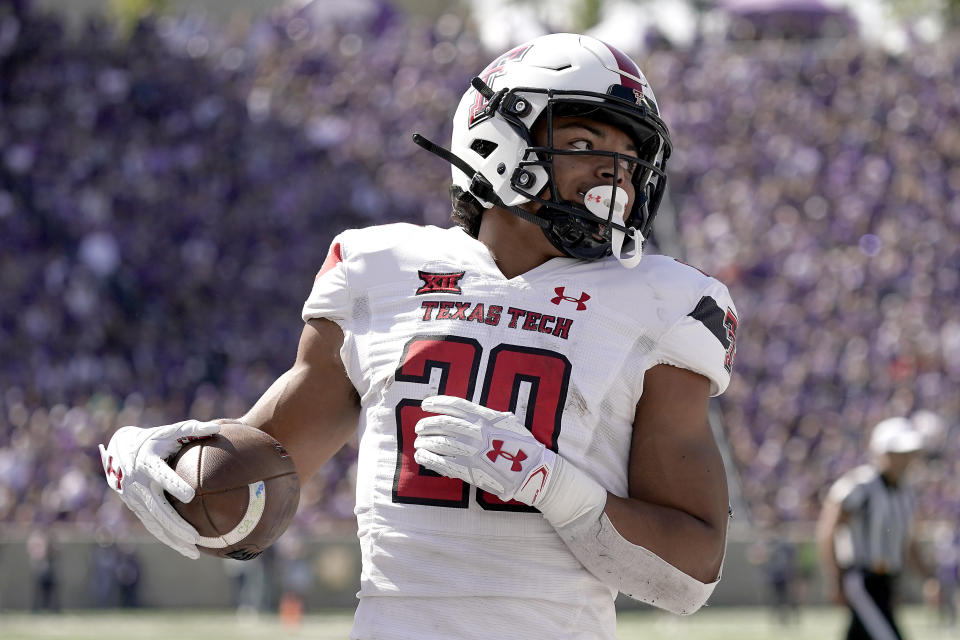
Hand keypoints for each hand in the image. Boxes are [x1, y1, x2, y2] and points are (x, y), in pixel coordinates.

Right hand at [99, 420, 219, 558]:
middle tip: (195, 536)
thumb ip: (192, 429)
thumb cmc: (155, 438)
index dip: (173, 485)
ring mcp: (135, 499)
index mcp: (147, 463)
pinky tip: (186, 549)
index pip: (161, 476)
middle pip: (158, 509)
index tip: (190, 495)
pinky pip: (153, 526)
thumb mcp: (170, 431)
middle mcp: (138, 484)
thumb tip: (218, 429)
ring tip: (194, 553)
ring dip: (173, 539)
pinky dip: (168, 538)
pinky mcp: (135, 508)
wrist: (120, 449)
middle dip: (175, 524)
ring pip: (154, 523)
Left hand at [413, 396, 557, 505]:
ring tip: (419, 441)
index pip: (456, 405)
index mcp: (486, 418)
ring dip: (425, 441)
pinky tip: (421, 455)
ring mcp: (471, 452)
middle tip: (419, 427)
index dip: (437, 403)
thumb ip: (491, 416)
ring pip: (439, 442)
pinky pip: (441, 462)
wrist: (532, 472)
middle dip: (427, 424)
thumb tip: (476, 414)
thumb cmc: (524, 446)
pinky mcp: (468, 470)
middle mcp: (476, 432)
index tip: (425, 404)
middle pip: (443, 424)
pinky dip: (428, 458)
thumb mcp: (510, 422)